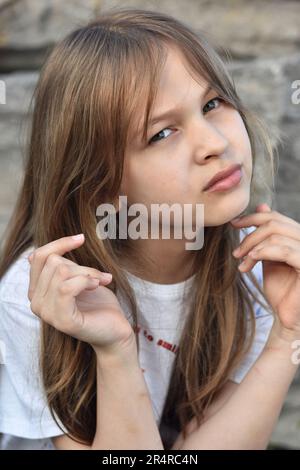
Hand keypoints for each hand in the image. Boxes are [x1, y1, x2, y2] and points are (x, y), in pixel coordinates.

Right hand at [27, 234, 135, 355]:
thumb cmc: (99, 303)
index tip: (81, 239)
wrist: (115, 329)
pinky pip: (66, 287)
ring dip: (88, 273)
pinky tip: (97, 286)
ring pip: (61, 273)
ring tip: (100, 282)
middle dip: (82, 266)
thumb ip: (60, 267)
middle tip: (99, 277)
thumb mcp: (77, 278)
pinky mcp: (61, 320)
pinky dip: (86, 281)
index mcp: (37, 291)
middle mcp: (36, 303)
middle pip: (54, 263)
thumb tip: (35, 254)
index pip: (38, 257)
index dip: (60, 243)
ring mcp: (47, 313)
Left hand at [230, 203, 299, 336]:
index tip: (233, 224)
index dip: (253, 217)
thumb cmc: (280, 289)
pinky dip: (263, 253)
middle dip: (250, 235)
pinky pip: (285, 251)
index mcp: (298, 237)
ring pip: (276, 235)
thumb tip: (261, 205)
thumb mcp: (269, 257)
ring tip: (240, 261)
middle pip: (274, 223)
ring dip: (252, 246)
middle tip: (236, 252)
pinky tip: (250, 261)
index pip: (276, 217)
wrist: (288, 317)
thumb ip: (266, 236)